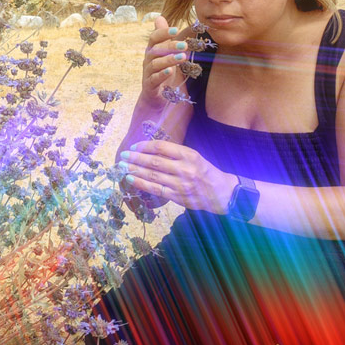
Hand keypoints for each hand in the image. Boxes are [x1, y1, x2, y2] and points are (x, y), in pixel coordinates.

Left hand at [119, 139, 236, 214]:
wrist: (222, 193)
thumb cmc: (205, 172)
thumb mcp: (194, 157)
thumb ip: (175, 154)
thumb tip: (150, 149)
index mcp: (189, 155)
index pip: (161, 148)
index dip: (145, 146)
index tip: (134, 146)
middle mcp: (185, 169)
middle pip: (154, 162)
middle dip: (135, 158)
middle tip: (123, 156)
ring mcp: (180, 184)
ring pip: (152, 176)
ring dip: (134, 171)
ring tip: (122, 167)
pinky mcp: (177, 197)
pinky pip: (155, 190)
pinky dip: (141, 184)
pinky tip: (131, 179)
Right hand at [140, 16, 188, 108]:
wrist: (156, 96)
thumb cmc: (163, 72)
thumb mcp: (166, 54)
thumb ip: (166, 38)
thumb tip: (160, 17)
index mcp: (152, 50)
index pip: (154, 37)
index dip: (163, 32)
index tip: (176, 29)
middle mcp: (148, 60)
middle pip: (156, 50)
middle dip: (170, 46)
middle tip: (184, 45)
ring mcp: (148, 73)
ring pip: (155, 64)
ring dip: (168, 60)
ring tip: (182, 58)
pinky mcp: (150, 86)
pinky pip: (154, 79)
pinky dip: (162, 75)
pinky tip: (170, 71)